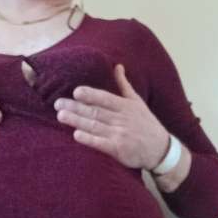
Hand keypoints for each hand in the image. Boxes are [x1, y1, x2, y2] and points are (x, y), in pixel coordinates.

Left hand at [54, 63, 170, 171]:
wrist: (160, 149)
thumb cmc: (146, 124)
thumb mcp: (138, 102)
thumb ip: (124, 85)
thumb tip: (117, 66)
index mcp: (125, 106)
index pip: (105, 98)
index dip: (91, 95)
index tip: (76, 91)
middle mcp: (122, 119)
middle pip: (96, 111)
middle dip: (76, 107)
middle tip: (58, 103)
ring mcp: (120, 134)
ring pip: (95, 126)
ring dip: (77, 121)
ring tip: (61, 115)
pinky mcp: (119, 150)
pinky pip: (101, 144)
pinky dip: (88, 139)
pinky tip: (76, 135)